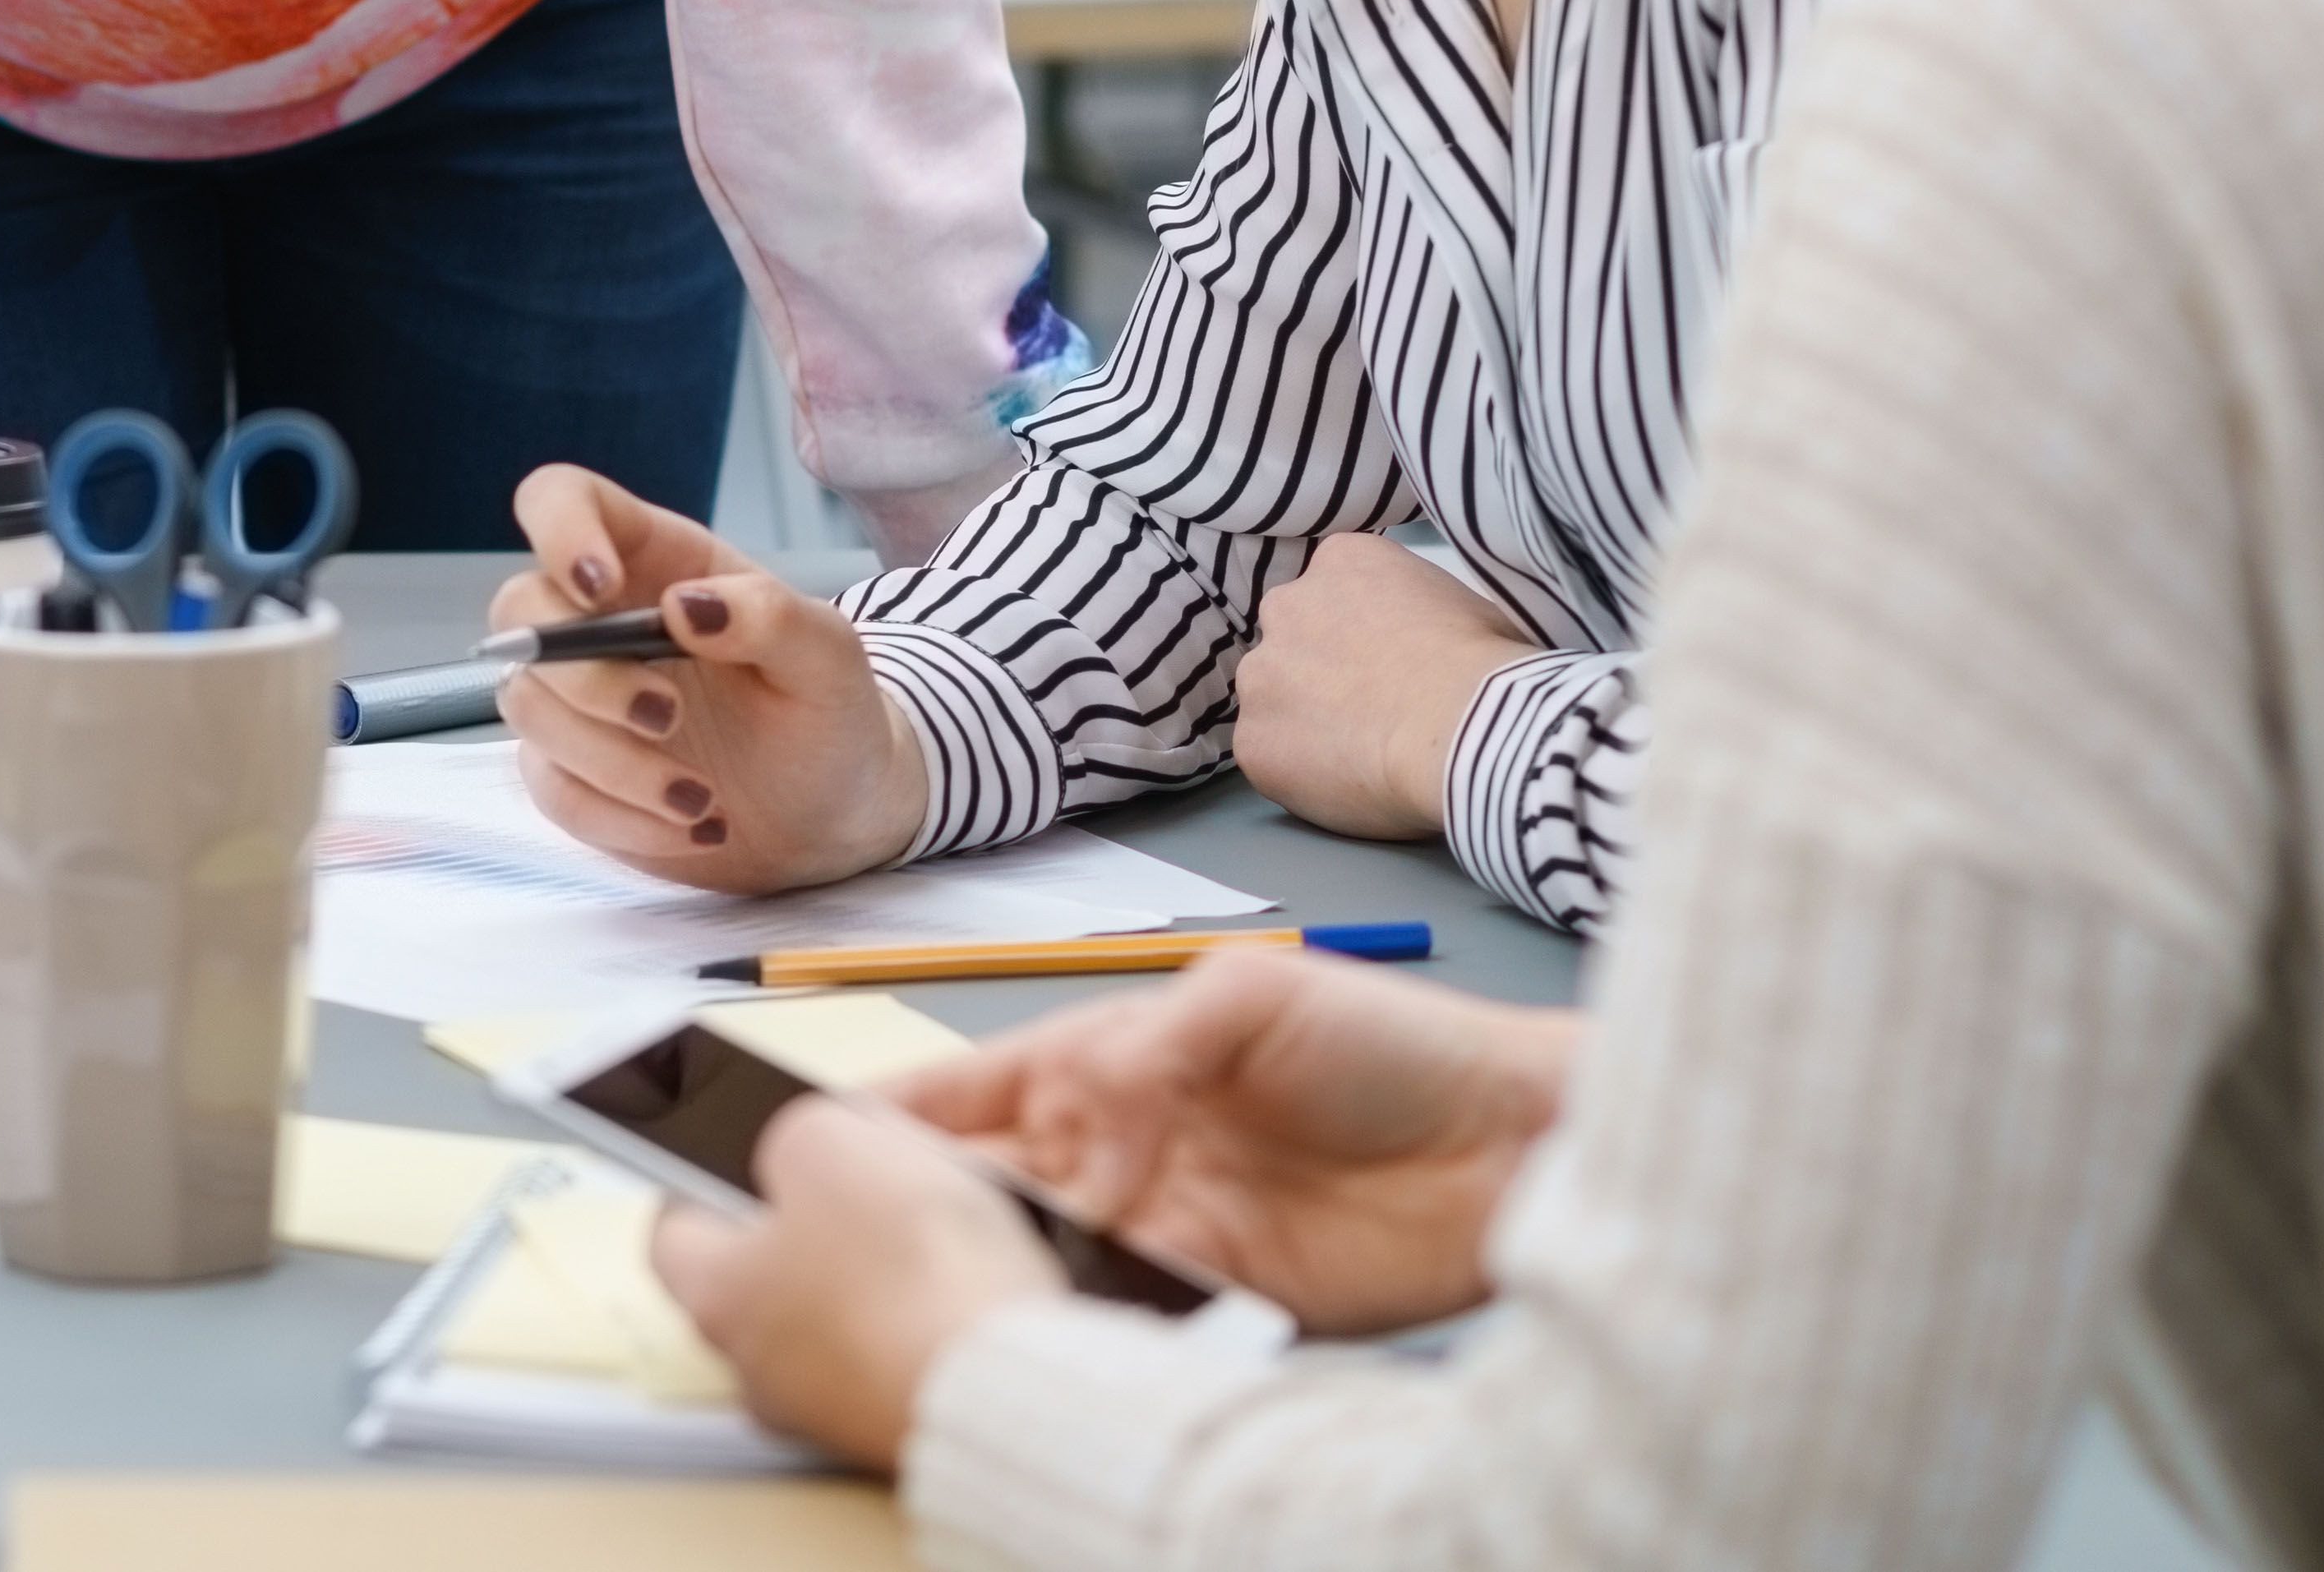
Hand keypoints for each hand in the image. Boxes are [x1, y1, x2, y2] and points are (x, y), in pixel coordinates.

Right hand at [494, 467, 929, 892]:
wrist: (836, 814)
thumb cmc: (829, 713)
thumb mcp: (830, 657)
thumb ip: (770, 617)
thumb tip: (683, 606)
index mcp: (656, 560)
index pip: (561, 500)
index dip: (558, 529)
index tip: (598, 589)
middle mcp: (600, 620)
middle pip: (521, 611)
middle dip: (585, 674)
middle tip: (667, 717)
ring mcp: (579, 700)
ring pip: (527, 705)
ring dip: (611, 761)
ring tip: (700, 798)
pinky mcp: (575, 774)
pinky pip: (554, 790)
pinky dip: (620, 817)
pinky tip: (693, 827)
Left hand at [648, 1094, 1069, 1470]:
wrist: (1004, 1384)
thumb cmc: (907, 1273)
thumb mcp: (827, 1138)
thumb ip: (793, 1135)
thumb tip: (798, 1149)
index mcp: (715, 1294)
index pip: (676, 1230)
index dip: (708, 1178)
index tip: (740, 1155)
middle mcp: (759, 1368)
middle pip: (767, 1275)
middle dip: (813, 1222)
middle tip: (861, 1180)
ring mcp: (831, 1411)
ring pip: (840, 1317)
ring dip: (880, 1273)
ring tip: (938, 1227)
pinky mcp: (900, 1430)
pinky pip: (901, 1355)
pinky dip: (927, 1319)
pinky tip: (974, 1286)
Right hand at [877, 947, 1568, 1336]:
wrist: (1515, 1143)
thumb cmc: (1394, 1041)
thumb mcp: (1255, 998)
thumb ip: (1155, 1044)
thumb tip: (1086, 1108)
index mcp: (1109, 1058)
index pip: (970, 1090)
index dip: (890, 1115)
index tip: (808, 1141)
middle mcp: (1120, 1145)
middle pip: (987, 1184)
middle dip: (919, 1208)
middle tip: (854, 1238)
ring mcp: (1163, 1226)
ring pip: (1042, 1256)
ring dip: (997, 1269)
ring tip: (941, 1288)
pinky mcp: (1215, 1298)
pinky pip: (1123, 1313)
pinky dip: (1082, 1321)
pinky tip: (1048, 1326)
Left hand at [1228, 530, 1529, 842]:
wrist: (1465, 728)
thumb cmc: (1484, 667)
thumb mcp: (1467, 607)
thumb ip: (1424, 609)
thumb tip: (1433, 639)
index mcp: (1342, 561)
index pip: (1335, 591)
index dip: (1362, 634)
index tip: (1389, 664)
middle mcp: (1287, 605)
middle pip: (1293, 638)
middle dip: (1321, 670)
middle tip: (1370, 709)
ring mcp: (1262, 673)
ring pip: (1272, 697)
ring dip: (1303, 719)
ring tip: (1360, 751)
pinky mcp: (1252, 740)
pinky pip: (1267, 756)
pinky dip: (1299, 772)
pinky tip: (1345, 782)